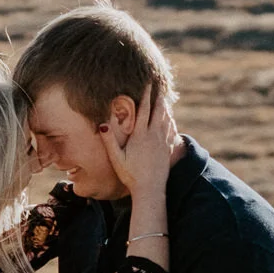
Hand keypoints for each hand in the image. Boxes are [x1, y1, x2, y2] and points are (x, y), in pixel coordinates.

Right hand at [104, 88, 178, 203]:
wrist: (150, 189)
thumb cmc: (130, 175)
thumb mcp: (116, 158)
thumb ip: (109, 141)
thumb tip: (102, 124)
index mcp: (140, 135)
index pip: (144, 110)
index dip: (146, 95)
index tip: (148, 83)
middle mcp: (154, 136)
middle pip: (158, 111)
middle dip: (158, 97)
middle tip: (158, 85)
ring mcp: (162, 142)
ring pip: (166, 119)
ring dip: (165, 107)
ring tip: (164, 98)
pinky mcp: (167, 149)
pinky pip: (171, 130)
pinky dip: (170, 121)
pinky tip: (170, 119)